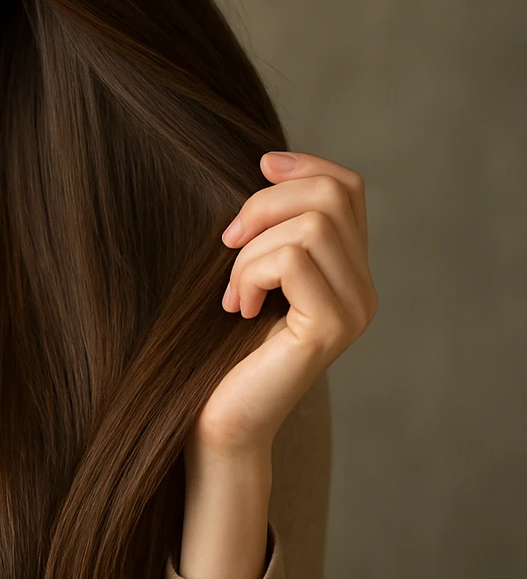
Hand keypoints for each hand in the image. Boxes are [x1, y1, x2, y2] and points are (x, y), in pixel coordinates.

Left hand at [195, 150, 377, 454]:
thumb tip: (268, 161)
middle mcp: (363, 289)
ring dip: (252, 249)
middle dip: (265, 203)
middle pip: (331, 195)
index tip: (258, 165)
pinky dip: (251, 273)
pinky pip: (293, 260)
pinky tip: (238, 308)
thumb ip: (270, 228)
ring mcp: (354, 310)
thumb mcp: (246, 270)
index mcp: (347, 270)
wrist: (214, 417)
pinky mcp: (330, 328)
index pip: (347, 188)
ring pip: (311, 225)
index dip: (303, 165)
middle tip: (227, 242)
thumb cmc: (218, 345)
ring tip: (234, 292)